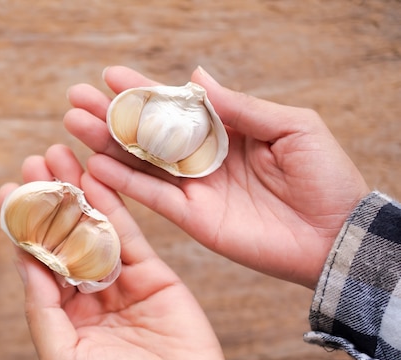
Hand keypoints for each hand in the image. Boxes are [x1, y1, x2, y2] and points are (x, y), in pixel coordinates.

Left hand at [0, 144, 252, 359]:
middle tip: (35, 161)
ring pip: (93, 226)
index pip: (37, 259)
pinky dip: (112, 203)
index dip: (23, 224)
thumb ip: (40, 310)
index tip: (10, 189)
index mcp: (62, 313)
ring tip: (60, 155)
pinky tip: (95, 176)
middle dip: (48, 198)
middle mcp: (88, 291)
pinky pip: (126, 232)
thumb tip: (24, 261)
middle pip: (62, 235)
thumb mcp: (63, 358)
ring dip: (76, 191)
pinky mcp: (151, 270)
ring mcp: (119, 278)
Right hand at [64, 66, 370, 287]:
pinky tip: (95, 166)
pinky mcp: (193, 218)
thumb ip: (240, 106)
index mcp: (226, 130)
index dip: (143, 90)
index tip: (110, 74)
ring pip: (141, 163)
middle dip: (112, 115)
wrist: (335, 234)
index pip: (175, 106)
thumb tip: (195, 77)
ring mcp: (195, 189)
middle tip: (76, 98)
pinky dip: (123, 183)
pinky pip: (152, 198)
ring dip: (107, 144)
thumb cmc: (325, 175)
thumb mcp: (291, 127)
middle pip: (148, 133)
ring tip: (73, 125)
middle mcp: (203, 158)